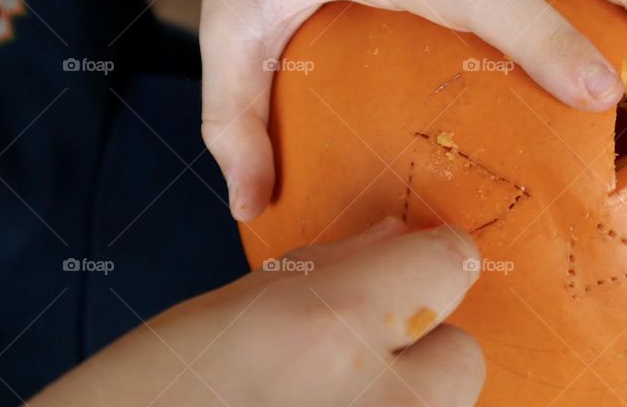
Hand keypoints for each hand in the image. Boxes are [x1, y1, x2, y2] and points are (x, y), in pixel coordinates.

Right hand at [30, 219, 484, 406]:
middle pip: (463, 358)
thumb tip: (404, 237)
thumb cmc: (163, 384)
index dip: (435, 259)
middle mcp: (381, 404)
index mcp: (333, 326)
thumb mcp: (246, 302)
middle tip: (352, 358)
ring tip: (329, 397)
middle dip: (421, 350)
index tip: (417, 263)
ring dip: (406, 398)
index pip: (452, 265)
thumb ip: (340, 264)